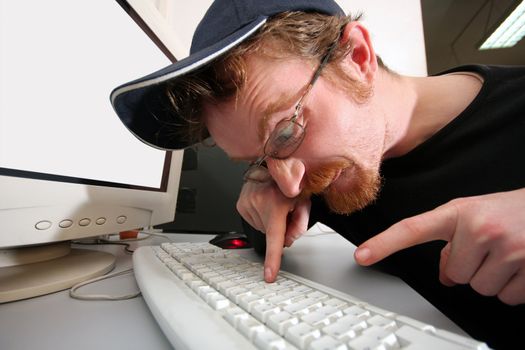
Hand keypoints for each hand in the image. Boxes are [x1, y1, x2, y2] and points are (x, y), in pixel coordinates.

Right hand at [237, 180, 309, 281]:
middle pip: (270, 234)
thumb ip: (300, 224)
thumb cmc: (290, 182)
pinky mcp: (240, 204)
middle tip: (284, 210)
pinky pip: (252, 221)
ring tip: (274, 204)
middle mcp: (258, 203)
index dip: (273, 259)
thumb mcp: (304, 202)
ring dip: (269, 221)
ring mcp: (247, 202)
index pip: (275, 238)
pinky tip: (265, 204)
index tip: (269, 275)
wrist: (273, 165)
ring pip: (261, 228)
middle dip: (279, 228)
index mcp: (277, 205)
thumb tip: (288, 241)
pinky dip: (260, 216)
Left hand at [354, 188, 524, 304]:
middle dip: (469, 268)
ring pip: (479, 288)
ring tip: (506, 253)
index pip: (412, 228)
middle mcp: (479, 228)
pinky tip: (520, 265)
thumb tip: (445, 276)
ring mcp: (506, 247)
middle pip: (453, 275)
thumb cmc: (509, 211)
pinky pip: (506, 297)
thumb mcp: (474, 215)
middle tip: (488, 248)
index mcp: (459, 212)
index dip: (385, 243)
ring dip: (491, 278)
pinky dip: (512, 287)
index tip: (362, 255)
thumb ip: (452, 239)